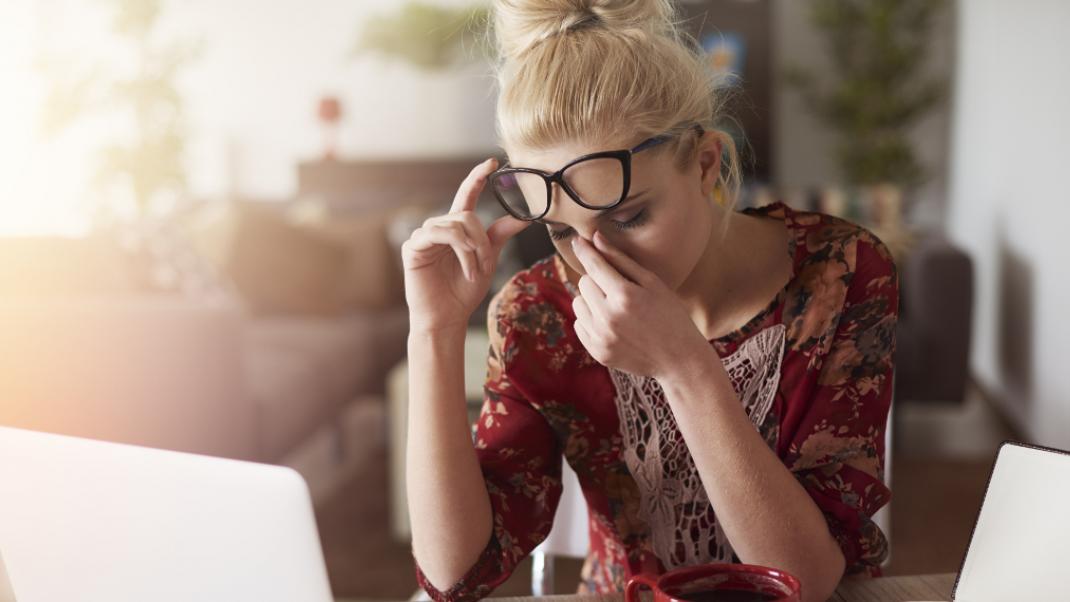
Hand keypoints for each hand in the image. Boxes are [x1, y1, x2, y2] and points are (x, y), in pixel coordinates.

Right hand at [401, 158, 530, 333]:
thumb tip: (523, 218)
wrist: (447, 317)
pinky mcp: (413, 247)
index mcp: (456, 229)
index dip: (477, 177)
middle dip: (483, 240)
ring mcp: (424, 236)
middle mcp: (439, 227)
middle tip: (487, 264)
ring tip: (475, 271)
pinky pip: (439, 234)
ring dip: (473, 249)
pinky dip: (460, 251)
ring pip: (456, 224)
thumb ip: (499, 236)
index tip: (492, 162)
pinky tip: (465, 270)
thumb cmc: (463, 292)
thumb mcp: (487, 260)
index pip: (467, 195)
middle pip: (467, 215)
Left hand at [569, 231, 710, 379]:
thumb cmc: (671, 315)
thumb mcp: (652, 283)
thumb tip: (595, 238)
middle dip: (597, 280)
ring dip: (591, 300)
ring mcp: (601, 337)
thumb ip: (621, 260)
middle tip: (618, 288)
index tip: (578, 240)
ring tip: (615, 307)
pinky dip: (590, 320)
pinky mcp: (597, 351)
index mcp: (625, 295)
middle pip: (584, 283)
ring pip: (578, 303)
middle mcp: (609, 317)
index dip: (584, 250)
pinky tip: (612, 324)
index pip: (594, 265)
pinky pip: (579, 324)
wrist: (679, 359)